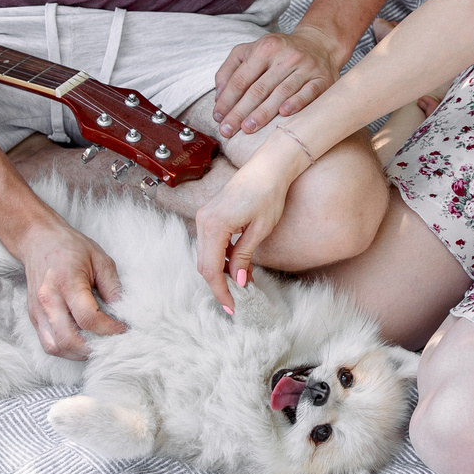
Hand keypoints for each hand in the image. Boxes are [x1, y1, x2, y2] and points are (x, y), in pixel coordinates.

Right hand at [8, 213, 128, 357]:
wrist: (38, 240)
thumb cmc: (70, 247)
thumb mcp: (100, 259)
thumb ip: (113, 286)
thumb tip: (123, 312)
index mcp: (67, 283)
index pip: (88, 318)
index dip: (110, 329)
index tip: (123, 328)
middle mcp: (48, 300)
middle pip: (69, 340)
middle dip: (94, 348)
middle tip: (111, 343)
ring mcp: (38, 311)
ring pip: (55, 347)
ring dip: (78, 352)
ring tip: (96, 344)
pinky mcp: (34, 317)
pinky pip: (48, 343)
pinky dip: (66, 349)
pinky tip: (81, 341)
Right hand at [193, 142, 303, 312]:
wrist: (269, 166)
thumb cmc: (268, 194)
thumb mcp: (260, 230)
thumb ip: (245, 256)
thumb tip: (239, 281)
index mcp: (214, 226)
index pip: (211, 269)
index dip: (220, 291)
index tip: (232, 307)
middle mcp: (203, 221)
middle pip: (204, 264)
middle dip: (219, 285)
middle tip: (236, 302)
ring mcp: (204, 217)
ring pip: (205, 255)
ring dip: (220, 272)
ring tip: (240, 286)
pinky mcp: (210, 214)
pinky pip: (210, 243)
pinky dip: (220, 258)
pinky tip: (237, 266)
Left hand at [213, 27, 343, 137]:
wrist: (318, 45)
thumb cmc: (279, 53)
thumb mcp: (250, 51)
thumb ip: (230, 69)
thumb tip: (219, 96)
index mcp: (265, 48)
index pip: (241, 78)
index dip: (227, 99)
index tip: (218, 117)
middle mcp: (286, 56)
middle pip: (258, 88)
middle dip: (240, 111)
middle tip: (228, 130)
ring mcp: (305, 67)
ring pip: (281, 93)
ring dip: (263, 113)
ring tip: (248, 128)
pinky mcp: (322, 78)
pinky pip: (308, 93)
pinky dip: (296, 103)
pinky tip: (283, 114)